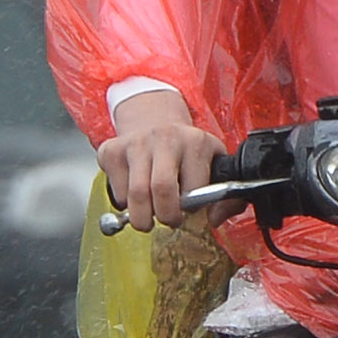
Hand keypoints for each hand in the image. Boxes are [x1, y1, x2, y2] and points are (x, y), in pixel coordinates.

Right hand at [98, 88, 232, 226]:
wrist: (154, 118)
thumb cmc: (185, 150)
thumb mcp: (212, 162)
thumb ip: (225, 196)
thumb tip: (215, 219)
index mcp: (195, 142)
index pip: (194, 189)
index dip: (190, 208)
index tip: (188, 211)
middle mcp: (164, 138)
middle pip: (162, 189)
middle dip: (166, 216)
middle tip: (168, 219)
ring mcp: (135, 143)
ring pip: (135, 195)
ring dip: (142, 217)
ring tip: (149, 217)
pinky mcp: (111, 150)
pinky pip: (116, 192)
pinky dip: (124, 203)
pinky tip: (134, 194)